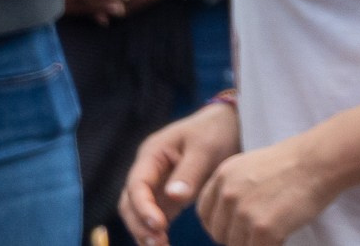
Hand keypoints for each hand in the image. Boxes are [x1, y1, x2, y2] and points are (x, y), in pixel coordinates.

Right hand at [119, 100, 239, 245]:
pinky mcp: (166, 195)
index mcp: (152, 154)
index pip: (137, 184)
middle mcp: (148, 170)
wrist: (229, 124)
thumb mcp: (206, 147)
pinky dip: (155, 231)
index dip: (143, 207)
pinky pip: (155, 215)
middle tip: (157, 243)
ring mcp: (156, 183)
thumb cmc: (216, 130)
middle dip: (140, 224)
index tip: (158, 225)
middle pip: (130, 202)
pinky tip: (164, 244)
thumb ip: (189, 172)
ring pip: (138, 212)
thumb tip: (173, 197)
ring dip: (144, 231)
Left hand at [197, 136, 338, 245]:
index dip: (219, 224)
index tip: (234, 227)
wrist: (322, 160)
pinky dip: (272, 245)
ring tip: (276, 226)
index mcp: (223, 176)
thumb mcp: (252, 165)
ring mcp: (244, 212)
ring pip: (237, 245)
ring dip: (254, 242)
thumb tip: (225, 220)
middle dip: (237, 236)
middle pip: (219, 233)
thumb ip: (233, 188)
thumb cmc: (295, 162)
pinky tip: (284, 232)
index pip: (204, 214)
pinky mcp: (263, 228)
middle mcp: (228, 194)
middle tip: (260, 228)